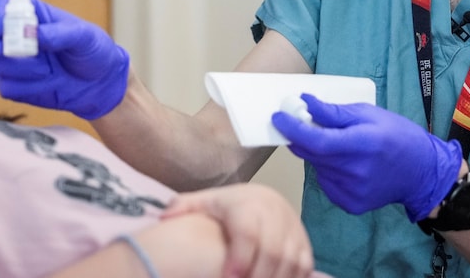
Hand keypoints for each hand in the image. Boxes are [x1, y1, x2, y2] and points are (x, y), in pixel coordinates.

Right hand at [0, 0, 128, 119]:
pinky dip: (25, 87)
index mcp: (30, 14)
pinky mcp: (14, 84)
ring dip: (16, 68)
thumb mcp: (84, 36)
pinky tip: (47, 83)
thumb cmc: (93, 51)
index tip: (0, 28)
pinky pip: (4, 86)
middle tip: (9, 52)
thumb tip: (32, 34)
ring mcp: (11, 60)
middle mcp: (14, 35)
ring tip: (46, 69)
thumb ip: (59, 33)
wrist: (100, 85)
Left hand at [163, 184, 314, 277]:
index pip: (248, 233)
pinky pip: (304, 267)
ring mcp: (294, 229)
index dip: (240, 258)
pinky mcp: (305, 244)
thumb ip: (184, 208)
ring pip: (292, 261)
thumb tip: (164, 217)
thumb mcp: (204, 202)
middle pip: (273, 251)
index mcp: (248, 204)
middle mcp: (275, 214)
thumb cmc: (227, 207)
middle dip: (257, 277)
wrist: (262, 199)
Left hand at [271, 94, 461, 219]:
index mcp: (361, 144)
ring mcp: (352, 191)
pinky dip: (328, 171)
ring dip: (318, 155)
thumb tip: (306, 104)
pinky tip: (346, 165)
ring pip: (318, 169)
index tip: (278, 118)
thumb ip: (334, 113)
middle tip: (301, 125)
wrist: (421, 172)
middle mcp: (355, 171)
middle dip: (301, 138)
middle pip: (313, 155)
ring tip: (340, 146)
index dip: (293, 130)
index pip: (316, 141)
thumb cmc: (397, 136)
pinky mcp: (351, 204)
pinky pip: (327, 183)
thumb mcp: (369, 114)